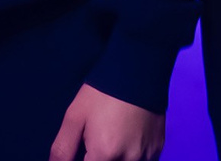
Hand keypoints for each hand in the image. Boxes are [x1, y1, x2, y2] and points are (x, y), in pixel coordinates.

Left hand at [49, 84, 164, 160]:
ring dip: (116, 159)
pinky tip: (127, 140)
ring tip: (112, 138)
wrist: (137, 68)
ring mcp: (147, 155)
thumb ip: (62, 150)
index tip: (84, 152)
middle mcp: (128, 160)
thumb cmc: (101, 93)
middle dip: (99, 158)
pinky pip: (144, 160)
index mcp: (105, 154)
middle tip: (95, 143)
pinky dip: (132, 156)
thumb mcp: (74, 117)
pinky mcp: (158, 147)